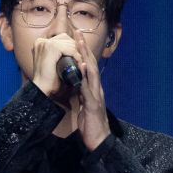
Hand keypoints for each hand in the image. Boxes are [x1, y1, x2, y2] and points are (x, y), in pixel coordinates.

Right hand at [31, 33, 78, 99]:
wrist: (41, 90)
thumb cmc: (48, 81)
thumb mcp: (54, 64)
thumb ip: (60, 55)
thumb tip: (74, 48)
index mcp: (40, 43)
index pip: (61, 38)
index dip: (71, 46)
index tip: (78, 56)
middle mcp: (41, 41)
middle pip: (65, 38)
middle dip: (75, 48)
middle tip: (82, 59)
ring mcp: (45, 43)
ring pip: (69, 43)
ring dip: (77, 52)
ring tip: (81, 63)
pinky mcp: (51, 48)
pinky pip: (69, 49)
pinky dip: (76, 56)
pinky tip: (79, 64)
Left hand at [72, 31, 110, 150]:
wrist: (99, 141)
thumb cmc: (90, 125)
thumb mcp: (83, 105)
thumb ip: (80, 93)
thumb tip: (74, 83)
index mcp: (93, 88)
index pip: (88, 66)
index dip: (82, 51)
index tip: (75, 37)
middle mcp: (97, 88)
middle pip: (90, 63)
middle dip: (83, 47)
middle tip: (77, 31)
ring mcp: (96, 95)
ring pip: (91, 72)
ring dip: (85, 56)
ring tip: (79, 43)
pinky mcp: (94, 105)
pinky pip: (89, 88)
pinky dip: (85, 76)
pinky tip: (81, 66)